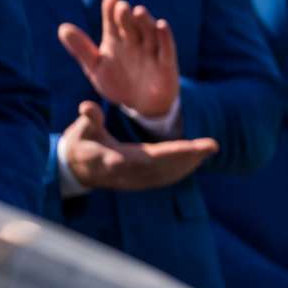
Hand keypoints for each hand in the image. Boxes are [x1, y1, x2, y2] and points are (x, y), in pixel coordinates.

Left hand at [58, 0, 180, 118]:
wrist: (141, 105)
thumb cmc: (118, 84)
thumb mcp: (95, 68)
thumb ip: (81, 49)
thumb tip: (62, 28)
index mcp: (116, 40)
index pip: (112, 21)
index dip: (111, 9)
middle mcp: (134, 41)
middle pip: (130, 25)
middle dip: (126, 16)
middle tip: (121, 7)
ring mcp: (151, 51)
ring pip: (149, 32)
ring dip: (145, 21)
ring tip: (138, 11)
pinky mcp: (166, 64)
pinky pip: (167, 48)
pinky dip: (165, 37)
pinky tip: (162, 25)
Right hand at [58, 102, 217, 191]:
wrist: (75, 170)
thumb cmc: (81, 144)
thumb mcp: (81, 130)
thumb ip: (89, 119)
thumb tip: (87, 106)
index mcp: (112, 161)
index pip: (144, 159)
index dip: (166, 155)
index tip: (187, 149)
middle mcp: (127, 174)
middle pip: (162, 168)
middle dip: (187, 157)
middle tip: (211, 146)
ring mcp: (135, 180)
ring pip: (167, 174)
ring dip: (190, 163)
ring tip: (210, 149)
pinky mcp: (140, 182)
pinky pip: (165, 177)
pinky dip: (182, 169)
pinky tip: (199, 158)